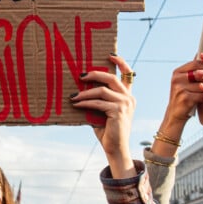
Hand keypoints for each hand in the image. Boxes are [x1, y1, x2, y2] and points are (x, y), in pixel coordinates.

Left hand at [70, 54, 135, 178]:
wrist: (116, 149)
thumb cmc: (107, 130)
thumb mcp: (102, 112)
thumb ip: (98, 100)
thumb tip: (79, 89)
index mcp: (127, 96)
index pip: (128, 74)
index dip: (120, 62)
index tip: (110, 55)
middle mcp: (129, 98)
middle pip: (112, 78)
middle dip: (95, 74)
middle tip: (81, 75)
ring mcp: (125, 104)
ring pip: (102, 90)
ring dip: (85, 93)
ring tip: (73, 96)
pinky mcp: (118, 111)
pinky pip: (98, 103)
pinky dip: (85, 103)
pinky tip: (76, 104)